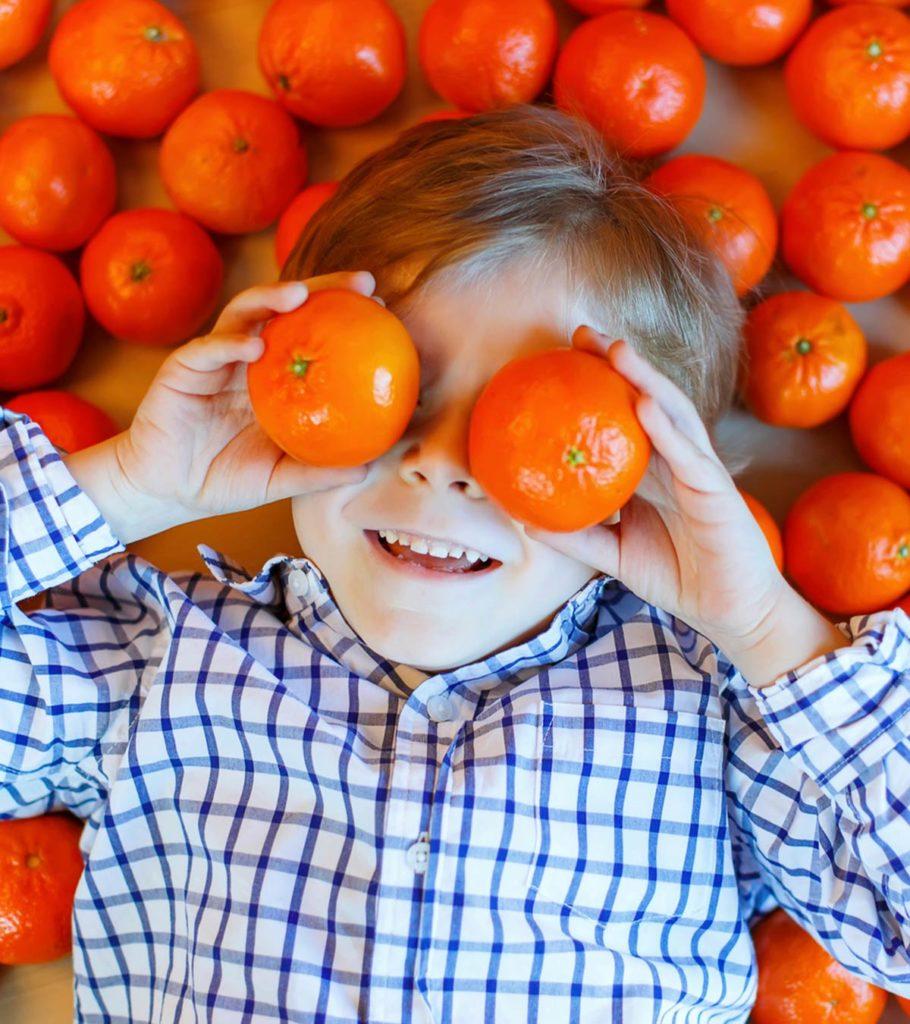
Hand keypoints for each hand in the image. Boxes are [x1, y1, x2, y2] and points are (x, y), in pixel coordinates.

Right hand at [66, 272, 377, 543]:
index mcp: (277, 376)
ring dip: (272, 297)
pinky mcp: (183, 368)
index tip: (383, 306)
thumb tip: (367, 470)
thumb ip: (318, 471)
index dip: (345, 315)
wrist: (168, 491)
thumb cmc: (225, 480)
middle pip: (287, 309)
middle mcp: (250, 358)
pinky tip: (253, 345)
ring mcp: (217, 358)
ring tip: (300, 294)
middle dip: (323, 288)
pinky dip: (229, 343)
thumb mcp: (281, 477)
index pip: (314, 331)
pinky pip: (207, 350)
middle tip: (362, 283)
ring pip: (245, 313)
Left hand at [525, 328, 843, 686]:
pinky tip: (645, 403)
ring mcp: (699, 471)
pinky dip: (668, 429)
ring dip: (645, 379)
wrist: (730, 614)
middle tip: (582, 333)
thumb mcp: (613, 555)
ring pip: (672, 414)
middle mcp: (676, 460)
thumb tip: (524, 519)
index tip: (562, 357)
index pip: (623, 416)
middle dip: (619, 364)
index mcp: (653, 470)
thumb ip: (575, 536)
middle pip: (647, 400)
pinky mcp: (717, 491)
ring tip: (617, 350)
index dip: (598, 384)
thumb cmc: (677, 577)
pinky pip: (690, 455)